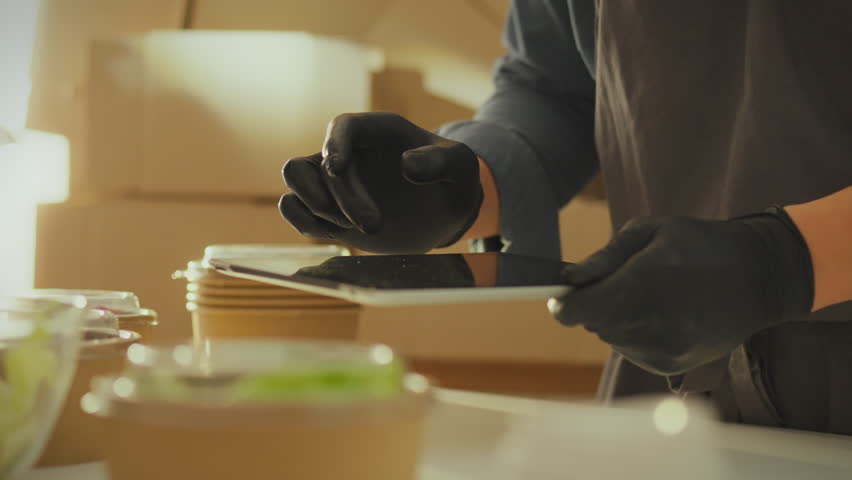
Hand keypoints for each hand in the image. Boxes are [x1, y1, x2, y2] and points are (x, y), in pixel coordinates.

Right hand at [279, 112, 482, 253]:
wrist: (445, 213)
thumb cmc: (453, 180)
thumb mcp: (460, 166)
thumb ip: (439, 162)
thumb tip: (407, 166)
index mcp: (378, 131)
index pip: (343, 125)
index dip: (334, 143)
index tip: (337, 168)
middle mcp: (350, 151)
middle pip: (318, 163)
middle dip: (341, 198)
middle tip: (375, 226)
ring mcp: (334, 181)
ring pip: (295, 178)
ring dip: (313, 205)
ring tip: (347, 228)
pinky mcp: (329, 211)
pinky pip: (294, 208)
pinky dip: (301, 220)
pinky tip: (334, 233)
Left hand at [548, 208, 813, 374]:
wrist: (760, 277)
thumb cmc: (699, 244)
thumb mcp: (650, 231)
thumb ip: (605, 257)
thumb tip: (568, 278)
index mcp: (641, 285)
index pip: (580, 311)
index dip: (564, 305)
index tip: (560, 296)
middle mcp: (650, 323)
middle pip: (594, 322)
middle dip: (597, 303)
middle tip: (625, 280)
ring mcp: (662, 348)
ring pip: (612, 337)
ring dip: (617, 318)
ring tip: (653, 294)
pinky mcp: (671, 364)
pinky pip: (632, 349)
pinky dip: (636, 333)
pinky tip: (664, 313)